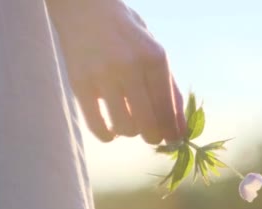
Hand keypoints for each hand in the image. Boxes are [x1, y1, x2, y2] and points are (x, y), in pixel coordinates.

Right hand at [47, 0, 185, 143]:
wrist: (86, 10)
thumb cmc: (128, 35)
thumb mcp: (155, 53)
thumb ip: (170, 90)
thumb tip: (181, 130)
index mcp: (154, 58)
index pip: (167, 109)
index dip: (172, 132)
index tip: (173, 141)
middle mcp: (129, 66)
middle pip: (148, 124)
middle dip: (154, 137)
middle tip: (152, 135)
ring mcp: (102, 75)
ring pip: (125, 128)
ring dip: (131, 132)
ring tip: (130, 122)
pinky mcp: (80, 84)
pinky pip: (98, 126)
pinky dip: (108, 135)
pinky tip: (112, 130)